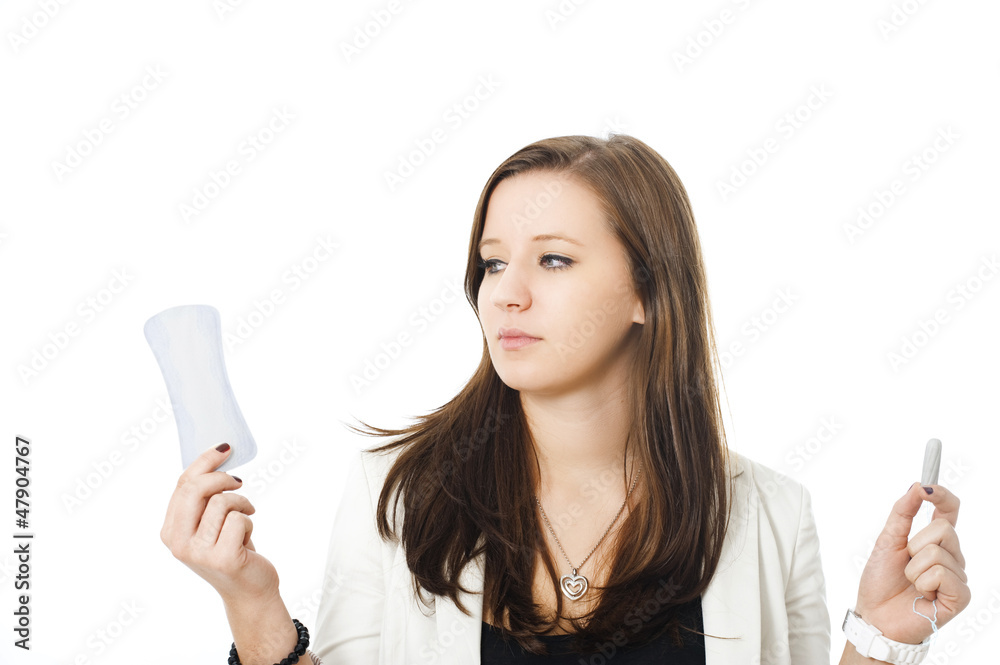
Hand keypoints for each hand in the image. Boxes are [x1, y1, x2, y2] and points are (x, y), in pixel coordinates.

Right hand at [160, 443, 279, 604]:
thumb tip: (217, 455)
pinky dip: (249, 522)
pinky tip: (247, 538)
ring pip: (221, 502)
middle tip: (239, 481)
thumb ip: (203, 498)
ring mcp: (198, 552)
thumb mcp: (210, 523)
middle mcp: (178, 542)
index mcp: (169, 530)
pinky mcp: (222, 558)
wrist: (249, 589)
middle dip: (221, 477)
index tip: (224, 449)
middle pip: (195, 488)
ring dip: (241, 504)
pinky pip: (238, 519)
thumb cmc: (232, 549)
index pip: (182, 484)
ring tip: (245, 517)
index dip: (205, 462)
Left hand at [854, 482, 970, 643]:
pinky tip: (921, 594)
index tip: (927, 488)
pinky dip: (922, 582)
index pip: (950, 512)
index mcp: (935, 542)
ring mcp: (957, 577)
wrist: (875, 615)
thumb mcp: (887, 540)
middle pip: (944, 529)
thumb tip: (916, 486)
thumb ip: (902, 512)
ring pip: (938, 553)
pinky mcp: (959, 597)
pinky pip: (942, 573)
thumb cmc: (881, 581)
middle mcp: (951, 557)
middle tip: (905, 564)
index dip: (943, 496)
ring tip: (911, 583)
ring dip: (913, 568)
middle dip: (914, 544)